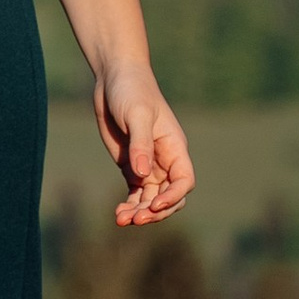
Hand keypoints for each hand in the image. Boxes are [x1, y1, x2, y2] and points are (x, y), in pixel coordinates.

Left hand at [93, 64, 192, 226]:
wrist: (114, 79)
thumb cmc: (132, 91)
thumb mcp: (137, 115)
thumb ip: (141, 144)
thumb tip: (143, 175)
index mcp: (175, 148)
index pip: (184, 181)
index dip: (173, 197)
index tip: (154, 204)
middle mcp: (165, 160)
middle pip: (169, 196)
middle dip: (155, 211)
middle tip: (135, 219)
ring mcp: (148, 165)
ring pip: (150, 199)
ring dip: (139, 212)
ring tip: (121, 220)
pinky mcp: (130, 167)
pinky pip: (135, 193)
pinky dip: (129, 205)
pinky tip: (119, 213)